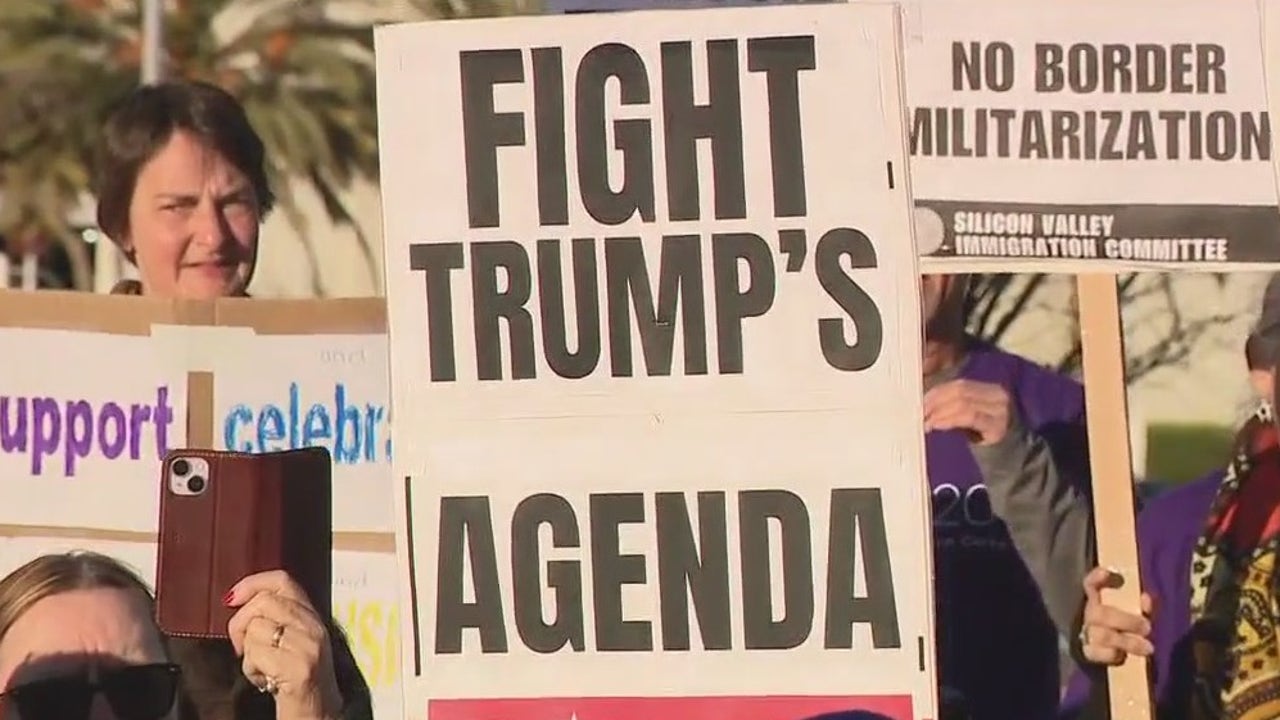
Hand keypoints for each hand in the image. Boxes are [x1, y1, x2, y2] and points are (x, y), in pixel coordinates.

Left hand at [227, 570, 341, 719]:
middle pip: (263, 602)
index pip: (283, 581)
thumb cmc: (297, 683)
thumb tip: (238, 600)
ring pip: (256, 628)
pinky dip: (251, 670)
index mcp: (313, 618)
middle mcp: (314, 627)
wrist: (318, 716)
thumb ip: (276, 619)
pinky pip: (256, 654)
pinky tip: (264, 681)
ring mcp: (308, 646)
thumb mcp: (292, 643)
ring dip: (248, 653)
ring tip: (261, 669)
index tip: (232, 598)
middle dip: (240, 624)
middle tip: (241, 648)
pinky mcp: (298, 667)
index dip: (253, 583)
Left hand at [923, 379, 1012, 445]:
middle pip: (959, 391)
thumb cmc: (983, 438)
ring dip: (939, 411)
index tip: (918, 402)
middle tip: (919, 413)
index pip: (958, 385)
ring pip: (963, 402)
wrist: (1009, 459)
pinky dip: (949, 419)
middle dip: (935, 401)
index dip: (936, 392)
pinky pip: (969, 416)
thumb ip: (952, 406)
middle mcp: (997, 395)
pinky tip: (937, 425)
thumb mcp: (968, 417)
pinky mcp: (998, 426)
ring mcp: (1000, 410)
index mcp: (989, 389)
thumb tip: (923, 404)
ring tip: (925, 421)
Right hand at [1080, 566, 1155, 664]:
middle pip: (1102, 614)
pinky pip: (1099, 653)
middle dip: (1127, 621)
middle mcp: (1088, 613)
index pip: (1091, 583)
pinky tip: (1124, 655)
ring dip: (1128, 642)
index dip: (1097, 577)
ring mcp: (1085, 632)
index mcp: (1094, 597)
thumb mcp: (1128, 609)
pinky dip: (1114, 655)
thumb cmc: (1116, 622)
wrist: (1094, 645)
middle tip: (1147, 627)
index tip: (1108, 573)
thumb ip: (1138, 603)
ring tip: (1148, 648)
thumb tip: (1146, 601)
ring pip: (1103, 636)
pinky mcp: (1086, 651)